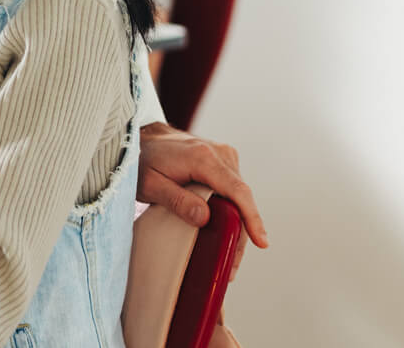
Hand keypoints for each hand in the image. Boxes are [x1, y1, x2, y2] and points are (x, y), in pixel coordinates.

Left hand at [137, 122, 269, 248]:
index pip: (237, 191)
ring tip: (228, 258)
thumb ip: (176, 200)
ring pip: (239, 197)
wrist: (143, 136)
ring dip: (237, 225)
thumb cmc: (143, 159)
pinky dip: (231, 211)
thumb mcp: (150, 183)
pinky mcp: (223, 162)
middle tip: (231, 268)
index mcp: (203, 158)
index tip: (261, 242)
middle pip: (241, 199)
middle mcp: (220, 153)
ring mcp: (224, 156)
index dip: (252, 218)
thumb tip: (204, 219)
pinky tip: (225, 234)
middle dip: (242, 234)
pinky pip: (232, 190)